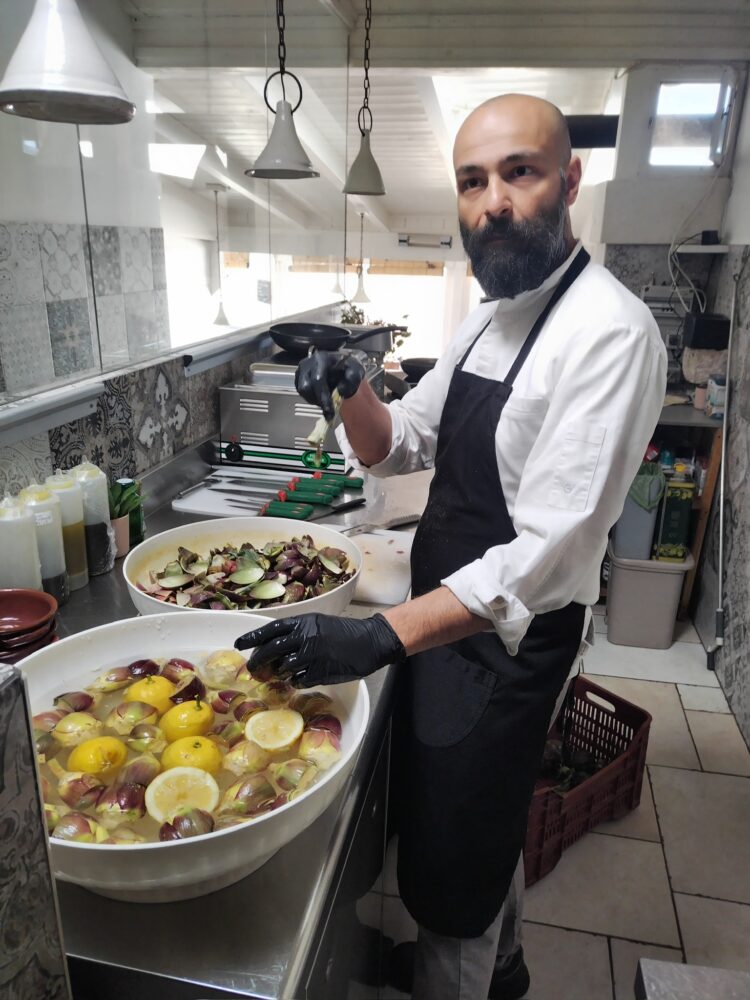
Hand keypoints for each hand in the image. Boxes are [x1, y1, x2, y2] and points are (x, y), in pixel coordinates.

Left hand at [234, 613, 405, 687]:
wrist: (369, 642)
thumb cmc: (343, 632)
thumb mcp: (317, 624)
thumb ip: (297, 632)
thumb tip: (273, 646)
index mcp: (303, 622)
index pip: (271, 629)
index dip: (252, 637)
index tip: (239, 645)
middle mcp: (305, 636)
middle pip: (271, 650)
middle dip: (258, 661)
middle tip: (251, 669)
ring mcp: (312, 655)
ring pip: (283, 668)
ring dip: (279, 673)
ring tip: (280, 674)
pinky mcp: (320, 671)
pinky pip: (298, 680)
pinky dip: (296, 681)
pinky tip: (299, 678)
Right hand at [295, 351, 364, 421]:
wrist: (340, 365)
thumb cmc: (347, 368)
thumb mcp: (356, 370)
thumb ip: (352, 378)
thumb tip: (341, 391)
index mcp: (322, 358)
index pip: (318, 379)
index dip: (322, 396)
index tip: (329, 410)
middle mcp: (308, 363)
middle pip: (306, 387)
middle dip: (318, 400)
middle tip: (329, 409)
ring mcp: (301, 370)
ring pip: (302, 391)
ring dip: (314, 400)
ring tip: (326, 401)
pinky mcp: (298, 377)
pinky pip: (301, 392)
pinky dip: (311, 398)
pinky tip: (321, 397)